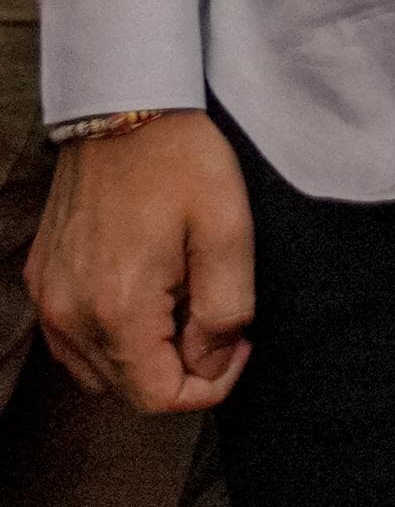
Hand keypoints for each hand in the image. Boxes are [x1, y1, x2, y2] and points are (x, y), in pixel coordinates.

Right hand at [26, 112, 253, 414]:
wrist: (124, 108)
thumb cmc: (182, 163)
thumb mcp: (229, 231)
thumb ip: (225, 309)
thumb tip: (214, 360)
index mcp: (118, 308)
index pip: (158, 398)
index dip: (210, 385)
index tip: (240, 341)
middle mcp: (70, 314)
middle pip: (128, 389)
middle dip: (182, 368)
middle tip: (216, 313)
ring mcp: (49, 298)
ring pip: (100, 370)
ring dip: (147, 356)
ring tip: (184, 299)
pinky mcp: (42, 279)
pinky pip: (74, 340)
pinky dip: (113, 337)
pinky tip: (147, 296)